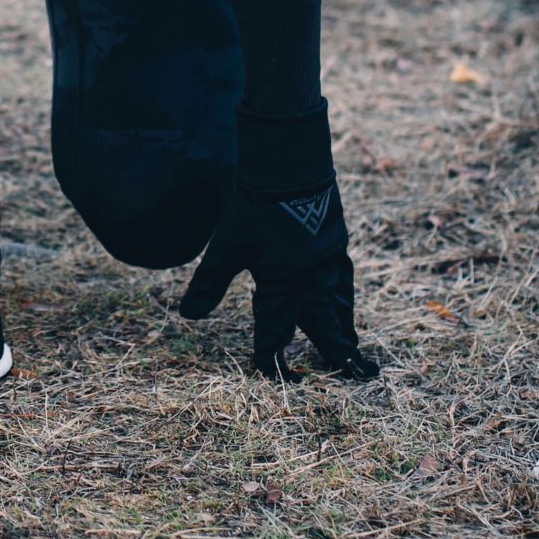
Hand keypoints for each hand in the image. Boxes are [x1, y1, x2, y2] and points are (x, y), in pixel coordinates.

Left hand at [177, 176, 375, 382]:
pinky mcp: (336, 241)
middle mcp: (311, 281)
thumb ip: (208, 284)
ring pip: (338, 306)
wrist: (289, 165)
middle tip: (349, 372)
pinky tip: (344, 297)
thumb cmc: (255, 208)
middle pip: (321, 326)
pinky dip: (345, 297)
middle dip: (331, 352)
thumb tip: (187, 315)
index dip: (269, 356)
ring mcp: (328, 261)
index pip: (274, 333)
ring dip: (342, 328)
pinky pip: (344, 279)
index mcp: (284, 287)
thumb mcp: (226, 248)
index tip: (270, 374)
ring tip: (350, 348)